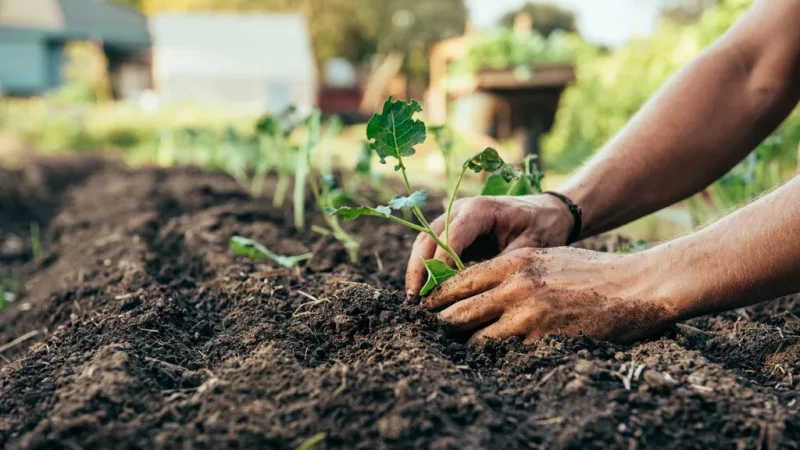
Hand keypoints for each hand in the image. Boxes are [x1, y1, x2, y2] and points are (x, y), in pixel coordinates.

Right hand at [405, 195, 574, 297]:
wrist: (547, 212)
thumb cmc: (541, 227)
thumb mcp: (529, 247)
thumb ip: (501, 266)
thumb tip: (476, 292)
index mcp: (479, 209)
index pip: (450, 236)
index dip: (439, 264)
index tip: (436, 292)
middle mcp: (460, 210)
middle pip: (428, 238)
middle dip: (419, 269)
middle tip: (415, 300)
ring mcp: (453, 218)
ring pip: (424, 242)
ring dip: (418, 269)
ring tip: (415, 299)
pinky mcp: (453, 229)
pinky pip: (432, 247)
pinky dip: (426, 267)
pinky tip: (426, 290)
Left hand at [424, 247, 677, 344]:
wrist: (634, 286)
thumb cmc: (591, 271)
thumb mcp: (545, 258)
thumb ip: (510, 270)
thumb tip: (479, 285)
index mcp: (512, 263)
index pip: (458, 281)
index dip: (437, 298)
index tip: (427, 308)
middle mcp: (513, 287)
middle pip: (457, 313)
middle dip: (441, 326)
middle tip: (432, 335)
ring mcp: (526, 315)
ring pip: (475, 339)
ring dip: (464, 347)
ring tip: (456, 352)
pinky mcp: (541, 339)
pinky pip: (504, 354)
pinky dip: (493, 359)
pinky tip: (489, 362)